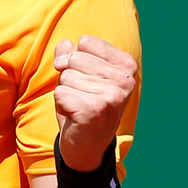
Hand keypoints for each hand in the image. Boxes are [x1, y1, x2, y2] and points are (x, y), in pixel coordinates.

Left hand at [53, 35, 137, 171]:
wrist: (87, 145)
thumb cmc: (82, 103)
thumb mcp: (78, 73)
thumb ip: (70, 53)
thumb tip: (65, 47)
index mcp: (126, 65)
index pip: (86, 42)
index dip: (75, 59)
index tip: (85, 79)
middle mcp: (124, 80)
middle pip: (74, 59)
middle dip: (69, 77)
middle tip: (81, 96)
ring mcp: (112, 96)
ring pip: (66, 76)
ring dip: (65, 92)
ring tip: (79, 106)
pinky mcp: (94, 110)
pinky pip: (60, 93)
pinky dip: (61, 105)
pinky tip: (75, 116)